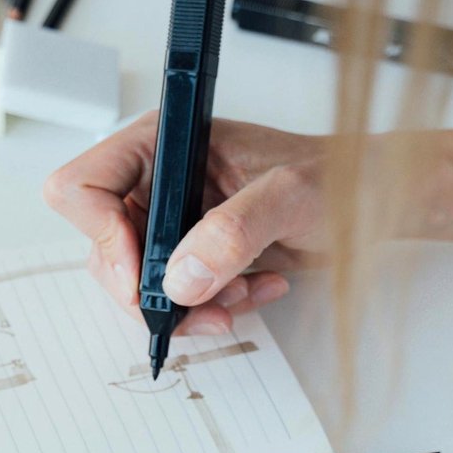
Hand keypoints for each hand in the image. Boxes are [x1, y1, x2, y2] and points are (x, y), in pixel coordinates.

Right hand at [43, 114, 325, 335]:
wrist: (369, 204)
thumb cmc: (336, 177)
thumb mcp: (290, 195)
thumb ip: (234, 230)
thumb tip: (181, 277)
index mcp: (163, 144)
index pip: (83, 188)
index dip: (101, 236)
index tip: (143, 274)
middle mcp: (156, 182)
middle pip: (102, 249)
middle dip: (150, 287)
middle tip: (199, 304)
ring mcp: (171, 222)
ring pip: (136, 284)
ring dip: (186, 304)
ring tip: (242, 291)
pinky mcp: (192, 257)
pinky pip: (173, 299)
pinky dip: (210, 307)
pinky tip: (255, 287)